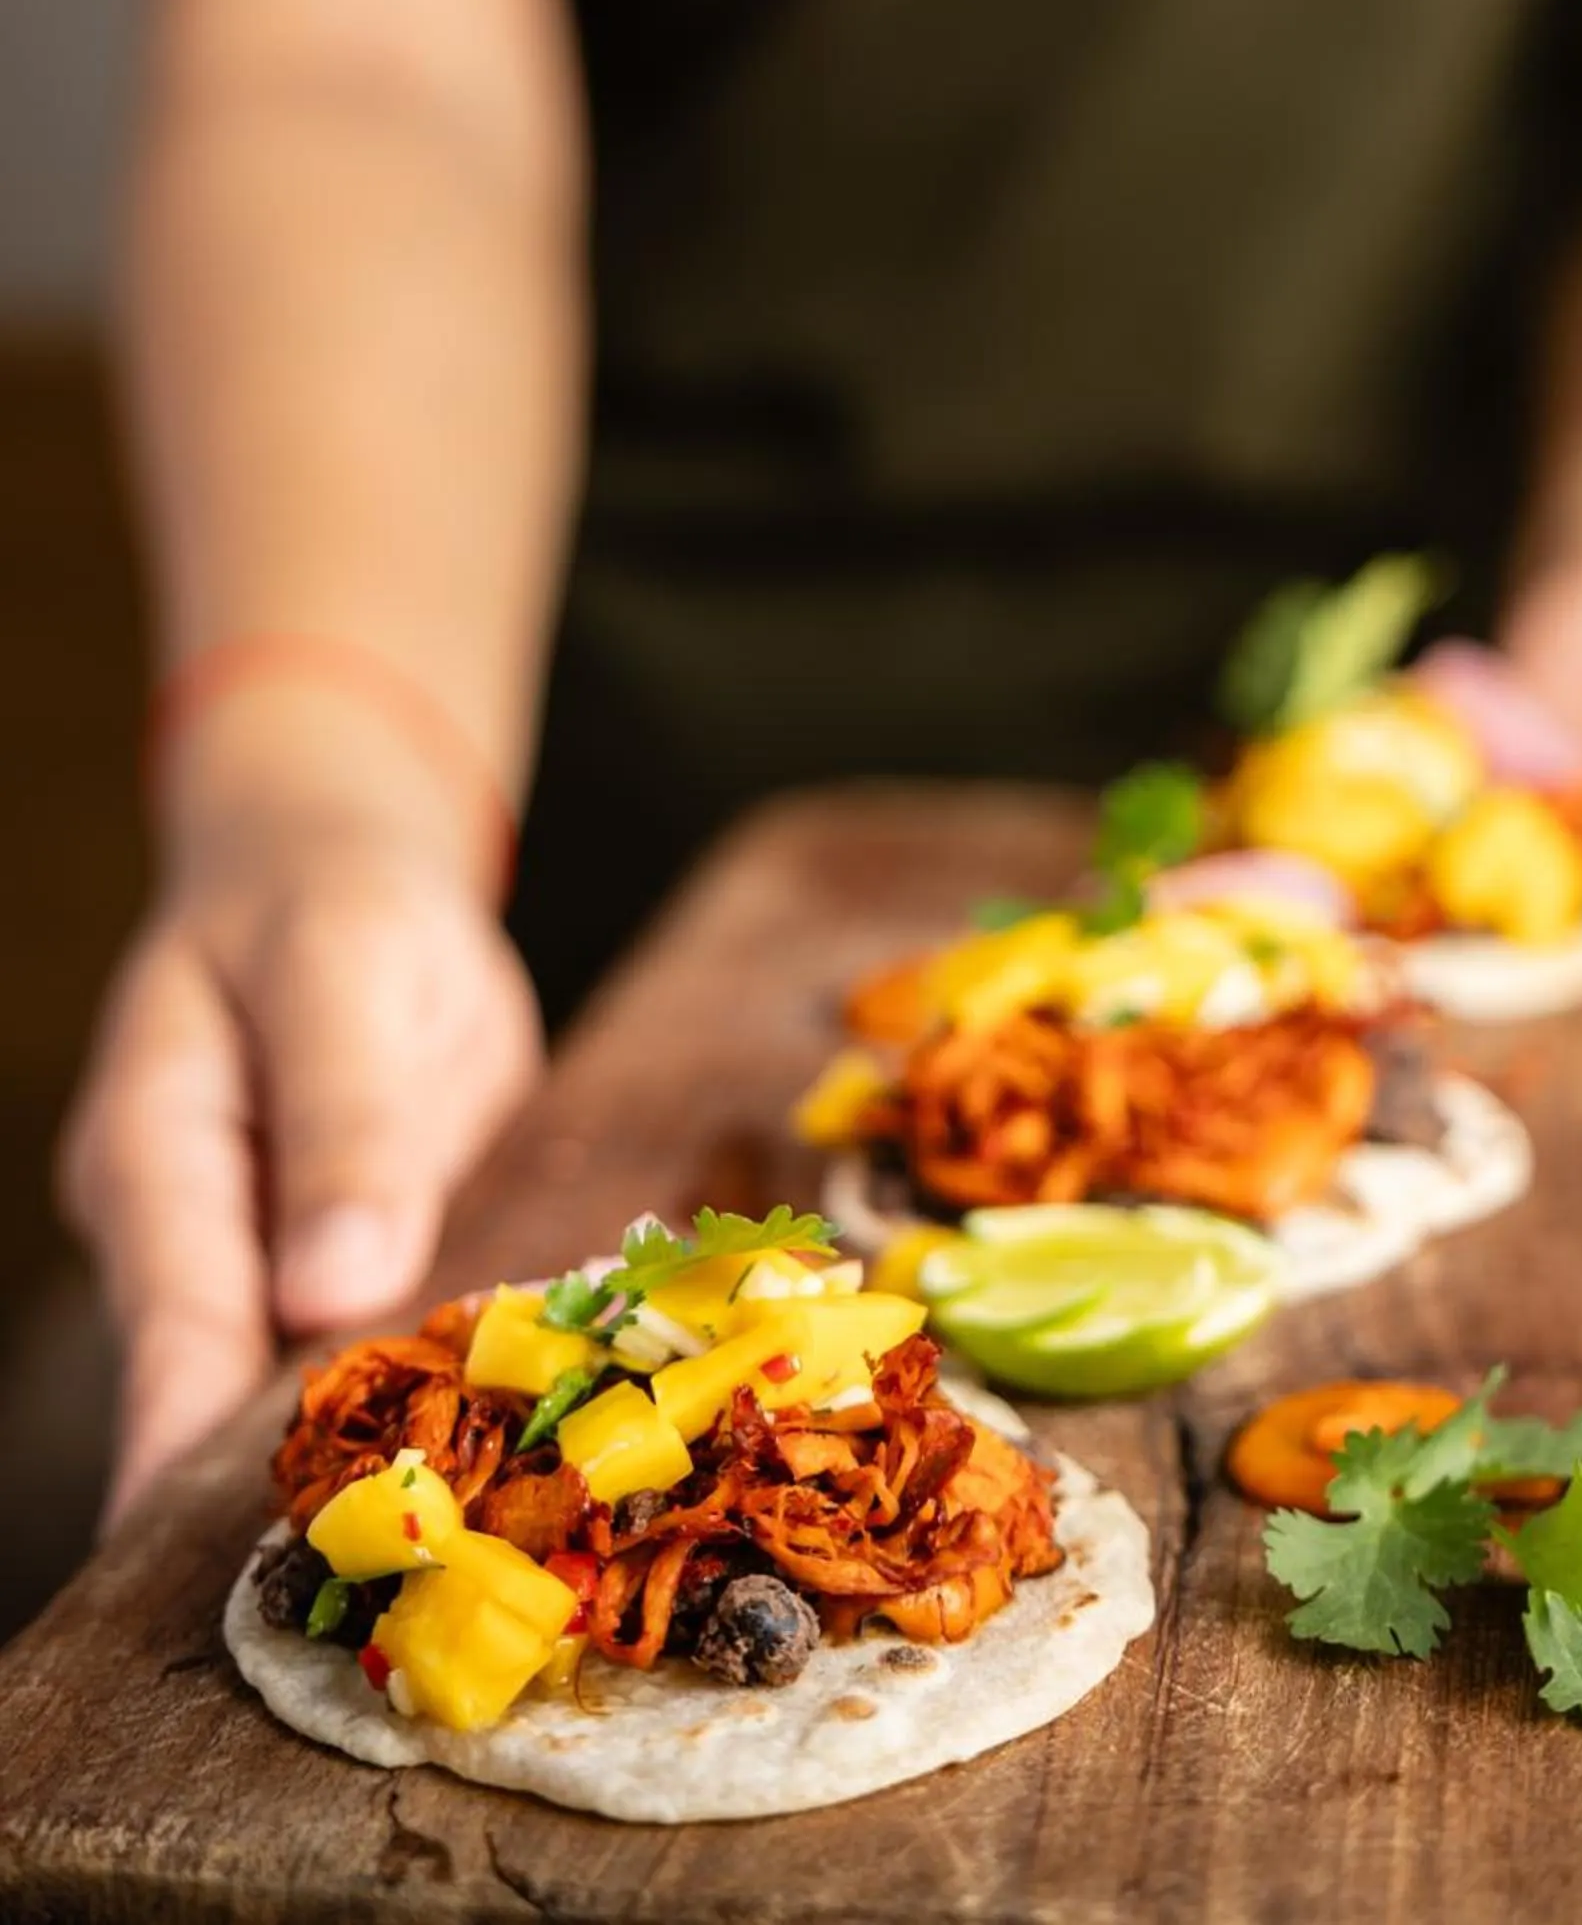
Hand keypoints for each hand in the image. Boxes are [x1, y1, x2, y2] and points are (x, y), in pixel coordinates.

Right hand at [59, 811, 542, 1526]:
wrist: (356, 876)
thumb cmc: (330, 898)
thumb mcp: (343, 965)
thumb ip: (345, 1117)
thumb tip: (334, 1287)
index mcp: (158, 1157)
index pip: (173, 1326)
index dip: (198, 1447)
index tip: (236, 1556)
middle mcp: (202, 1237)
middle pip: (235, 1388)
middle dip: (304, 1485)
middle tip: (396, 1589)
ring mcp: (283, 1264)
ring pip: (326, 1385)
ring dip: (397, 1459)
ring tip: (483, 1554)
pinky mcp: (371, 1269)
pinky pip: (406, 1346)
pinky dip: (461, 1396)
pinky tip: (538, 1457)